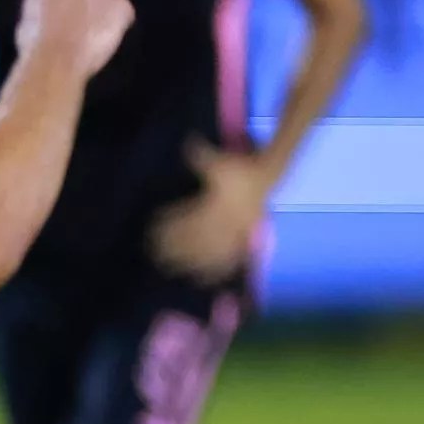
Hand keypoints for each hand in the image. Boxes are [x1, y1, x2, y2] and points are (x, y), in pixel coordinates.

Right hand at [16, 0, 133, 76]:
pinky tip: (100, 41)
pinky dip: (117, 26)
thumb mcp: (31, 15)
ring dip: (104, 10)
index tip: (63, 8)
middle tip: (79, 23)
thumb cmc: (34, 43)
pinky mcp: (122, 5)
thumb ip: (49, 4)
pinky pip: (124, 14)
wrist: (53, 58)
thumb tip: (55, 10)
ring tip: (90, 34)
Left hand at [149, 137, 271, 282]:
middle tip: (154, 255)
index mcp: (219, 204)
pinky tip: (202, 280)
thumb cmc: (241, 167)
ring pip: (212, 252)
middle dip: (175, 248)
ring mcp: (237, 231)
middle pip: (197, 240)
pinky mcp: (245, 236)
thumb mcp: (219, 160)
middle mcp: (227, 221)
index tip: (153, 231)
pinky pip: (232, 257)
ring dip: (191, 262)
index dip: (171, 226)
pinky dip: (218, 270)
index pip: (189, 219)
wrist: (270, 173)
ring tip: (171, 269)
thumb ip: (200, 155)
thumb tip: (186, 142)